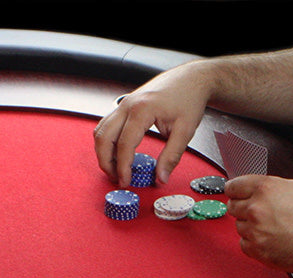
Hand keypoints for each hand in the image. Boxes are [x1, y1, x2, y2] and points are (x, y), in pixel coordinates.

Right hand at [94, 62, 214, 186]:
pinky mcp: (125, 105)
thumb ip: (171, 156)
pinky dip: (107, 141)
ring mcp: (124, 103)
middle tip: (117, 179)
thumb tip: (161, 178)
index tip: (126, 182)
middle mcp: (128, 105)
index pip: (124, 145)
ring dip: (103, 152)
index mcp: (142, 110)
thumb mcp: (185, 131)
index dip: (123, 167)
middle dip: (106, 162)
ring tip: (115, 169)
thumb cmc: (188, 99)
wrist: (190, 79)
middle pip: (104, 137)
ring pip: (101, 131)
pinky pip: (107, 125)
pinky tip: (116, 153)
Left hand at [225, 174, 292, 272]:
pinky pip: (244, 245)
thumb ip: (269, 188)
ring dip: (250, 228)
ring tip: (271, 228)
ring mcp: (256, 231)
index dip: (234, 191)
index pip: (233, 187)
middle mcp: (257, 209)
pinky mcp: (258, 251)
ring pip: (239, 227)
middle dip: (243, 209)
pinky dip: (253, 244)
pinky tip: (269, 240)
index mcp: (265, 188)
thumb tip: (254, 190)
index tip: (234, 195)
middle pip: (232, 207)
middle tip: (258, 214)